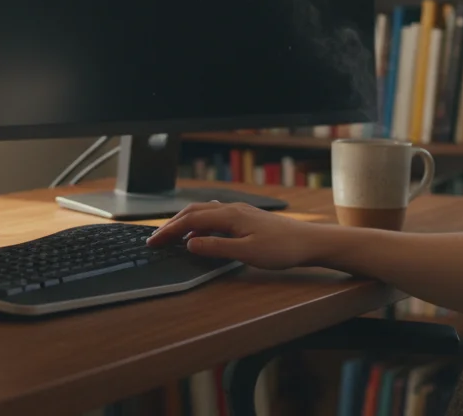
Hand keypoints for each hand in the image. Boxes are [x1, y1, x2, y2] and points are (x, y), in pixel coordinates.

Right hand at [145, 202, 318, 269]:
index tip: (153, 242)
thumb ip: (216, 247)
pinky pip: (215, 214)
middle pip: (193, 211)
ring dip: (185, 220)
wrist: (309, 241)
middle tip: (156, 238)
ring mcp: (239, 211)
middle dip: (171, 224)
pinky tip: (201, 231)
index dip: (169, 231)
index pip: (190, 221)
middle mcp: (231, 209)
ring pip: (204, 210)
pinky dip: (200, 221)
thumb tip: (189, 244)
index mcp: (229, 216)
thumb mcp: (246, 253)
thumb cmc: (281, 249)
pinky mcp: (246, 217)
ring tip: (173, 234)